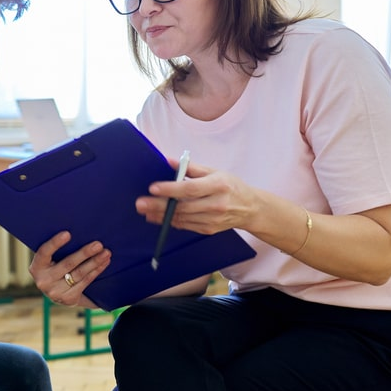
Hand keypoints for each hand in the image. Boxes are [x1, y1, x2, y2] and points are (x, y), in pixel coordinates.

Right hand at [29, 231, 110, 306]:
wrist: (58, 292)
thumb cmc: (55, 267)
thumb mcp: (50, 260)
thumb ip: (57, 250)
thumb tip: (75, 230)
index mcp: (36, 267)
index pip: (44, 253)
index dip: (55, 243)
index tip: (67, 233)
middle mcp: (43, 281)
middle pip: (67, 264)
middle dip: (84, 253)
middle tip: (98, 244)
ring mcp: (55, 292)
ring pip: (79, 274)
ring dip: (95, 262)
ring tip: (106, 253)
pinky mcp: (68, 299)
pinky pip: (85, 282)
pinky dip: (96, 271)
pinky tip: (104, 263)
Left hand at [135, 161, 256, 234]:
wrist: (250, 208)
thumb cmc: (230, 186)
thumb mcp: (215, 171)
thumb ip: (190, 167)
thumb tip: (168, 161)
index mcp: (218, 186)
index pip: (190, 188)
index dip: (170, 189)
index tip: (153, 187)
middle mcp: (216, 204)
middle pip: (182, 206)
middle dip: (159, 205)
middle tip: (141, 203)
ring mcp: (212, 219)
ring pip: (182, 218)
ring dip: (160, 215)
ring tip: (145, 210)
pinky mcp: (208, 229)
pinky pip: (185, 225)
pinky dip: (170, 222)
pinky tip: (157, 217)